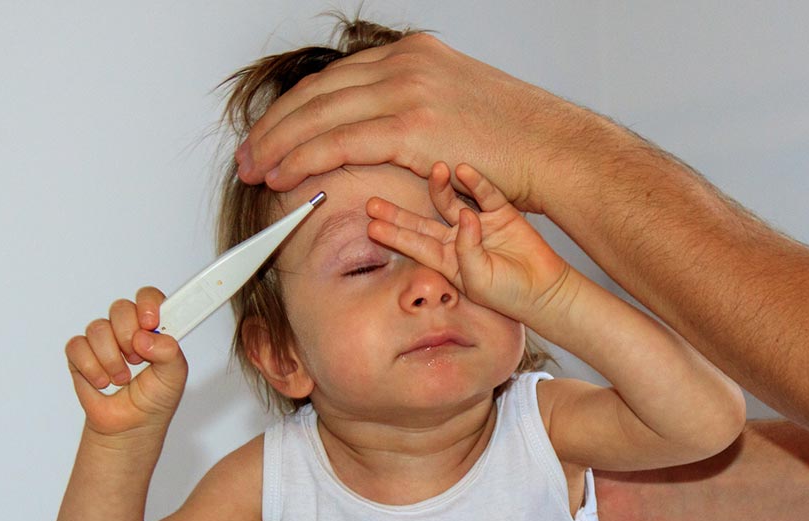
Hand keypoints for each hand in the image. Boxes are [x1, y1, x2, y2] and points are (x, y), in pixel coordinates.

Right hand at [65, 287, 187, 436]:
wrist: (131, 426)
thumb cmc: (155, 399)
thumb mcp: (175, 376)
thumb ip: (169, 352)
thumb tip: (146, 337)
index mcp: (154, 329)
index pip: (149, 297)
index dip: (148, 304)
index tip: (151, 323)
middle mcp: (128, 329)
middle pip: (120, 308)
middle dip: (128, 336)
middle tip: (137, 359)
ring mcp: (103, 340)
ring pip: (98, 328)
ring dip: (111, 359)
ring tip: (122, 378)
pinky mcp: (80, 354)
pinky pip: (77, 346)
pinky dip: (91, 367)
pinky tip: (103, 381)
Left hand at [236, 34, 582, 212]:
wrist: (557, 150)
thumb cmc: (519, 143)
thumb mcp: (460, 108)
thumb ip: (418, 109)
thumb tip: (388, 135)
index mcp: (414, 57)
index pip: (336, 80)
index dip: (296, 110)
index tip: (273, 134)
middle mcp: (406, 65)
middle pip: (318, 93)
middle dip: (276, 127)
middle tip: (250, 153)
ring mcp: (408, 90)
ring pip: (320, 116)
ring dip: (279, 145)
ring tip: (256, 170)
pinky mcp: (412, 125)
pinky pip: (339, 142)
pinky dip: (304, 159)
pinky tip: (284, 175)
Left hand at [366, 162, 570, 322]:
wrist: (544, 291)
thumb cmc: (509, 294)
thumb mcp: (479, 279)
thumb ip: (467, 249)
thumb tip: (466, 215)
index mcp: (447, 261)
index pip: (414, 244)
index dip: (393, 235)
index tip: (371, 225)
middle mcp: (457, 239)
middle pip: (422, 221)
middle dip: (398, 212)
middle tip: (373, 201)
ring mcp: (478, 224)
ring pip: (451, 200)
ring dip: (440, 186)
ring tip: (434, 170)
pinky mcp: (501, 213)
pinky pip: (485, 193)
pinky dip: (476, 182)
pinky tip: (462, 170)